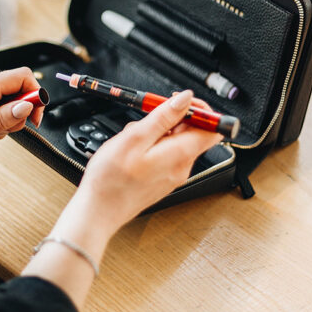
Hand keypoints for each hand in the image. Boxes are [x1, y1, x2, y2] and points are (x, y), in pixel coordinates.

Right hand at [22, 90, 222, 308]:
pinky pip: (166, 153)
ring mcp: (173, 175)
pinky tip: (133, 149)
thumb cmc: (111, 179)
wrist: (98, 212)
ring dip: (159, 131)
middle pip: (194, 133)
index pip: (212, 128)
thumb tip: (186, 100)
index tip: (181, 100)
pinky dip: (152, 144)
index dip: (201, 110)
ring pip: (177, 141)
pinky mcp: (163, 179)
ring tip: (134, 135)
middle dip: (173, 118)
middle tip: (148, 116)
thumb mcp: (134, 139)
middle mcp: (182, 167)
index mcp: (179, 155)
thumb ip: (164, 117)